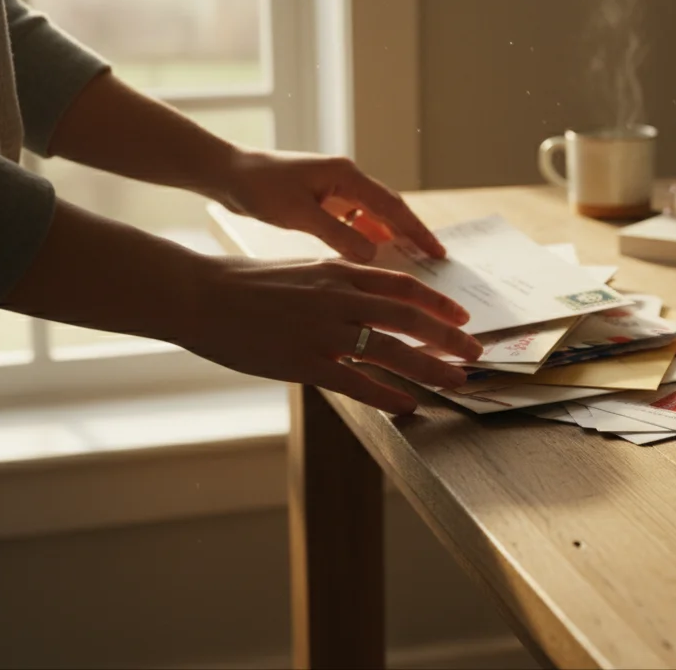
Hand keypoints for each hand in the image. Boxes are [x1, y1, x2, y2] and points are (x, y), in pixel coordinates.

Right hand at [186, 257, 482, 414]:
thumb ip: (337, 281)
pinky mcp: (303, 362)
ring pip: (392, 352)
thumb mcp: (301, 269)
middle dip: (448, 337)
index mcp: (338, 273)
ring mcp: (322, 331)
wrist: (200, 295)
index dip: (437, 303)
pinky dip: (388, 396)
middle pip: (409, 318)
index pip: (402, 287)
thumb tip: (369, 293)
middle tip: (475, 352)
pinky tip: (409, 407)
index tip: (462, 315)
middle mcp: (338, 298)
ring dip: (431, 369)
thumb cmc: (246, 282)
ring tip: (457, 381)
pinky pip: (356, 383)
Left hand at [218, 149, 445, 261]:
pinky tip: (369, 254)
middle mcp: (346, 178)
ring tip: (408, 261)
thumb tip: (373, 254)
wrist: (226, 173)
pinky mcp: (322, 199)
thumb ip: (338, 234)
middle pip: (389, 209)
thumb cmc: (258, 187)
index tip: (436, 251)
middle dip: (411, 233)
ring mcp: (334, 188)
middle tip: (433, 258)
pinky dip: (365, 236)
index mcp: (346, 175)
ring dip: (389, 236)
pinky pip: (353, 220)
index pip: (393, 206)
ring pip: (372, 215)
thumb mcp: (299, 214)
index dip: (417, 231)